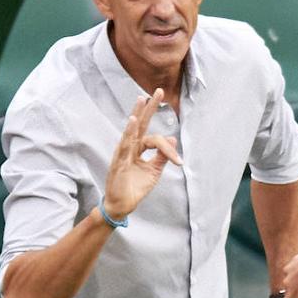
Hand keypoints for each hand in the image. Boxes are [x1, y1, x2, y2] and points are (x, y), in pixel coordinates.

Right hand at [102, 91, 182, 220]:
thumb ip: (162, 156)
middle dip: (149, 108)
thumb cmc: (135, 188)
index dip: (168, 147)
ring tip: (141, 100)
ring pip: (131, 132)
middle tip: (158, 91)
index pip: (154, 139)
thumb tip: (173, 138)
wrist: (122, 205)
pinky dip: (128, 134)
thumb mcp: (153, 172)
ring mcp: (123, 154)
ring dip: (136, 116)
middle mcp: (130, 148)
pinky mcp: (118, 163)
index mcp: (138, 149)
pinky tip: (132, 123)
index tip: (179, 161)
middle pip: (140, 124)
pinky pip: (124, 146)